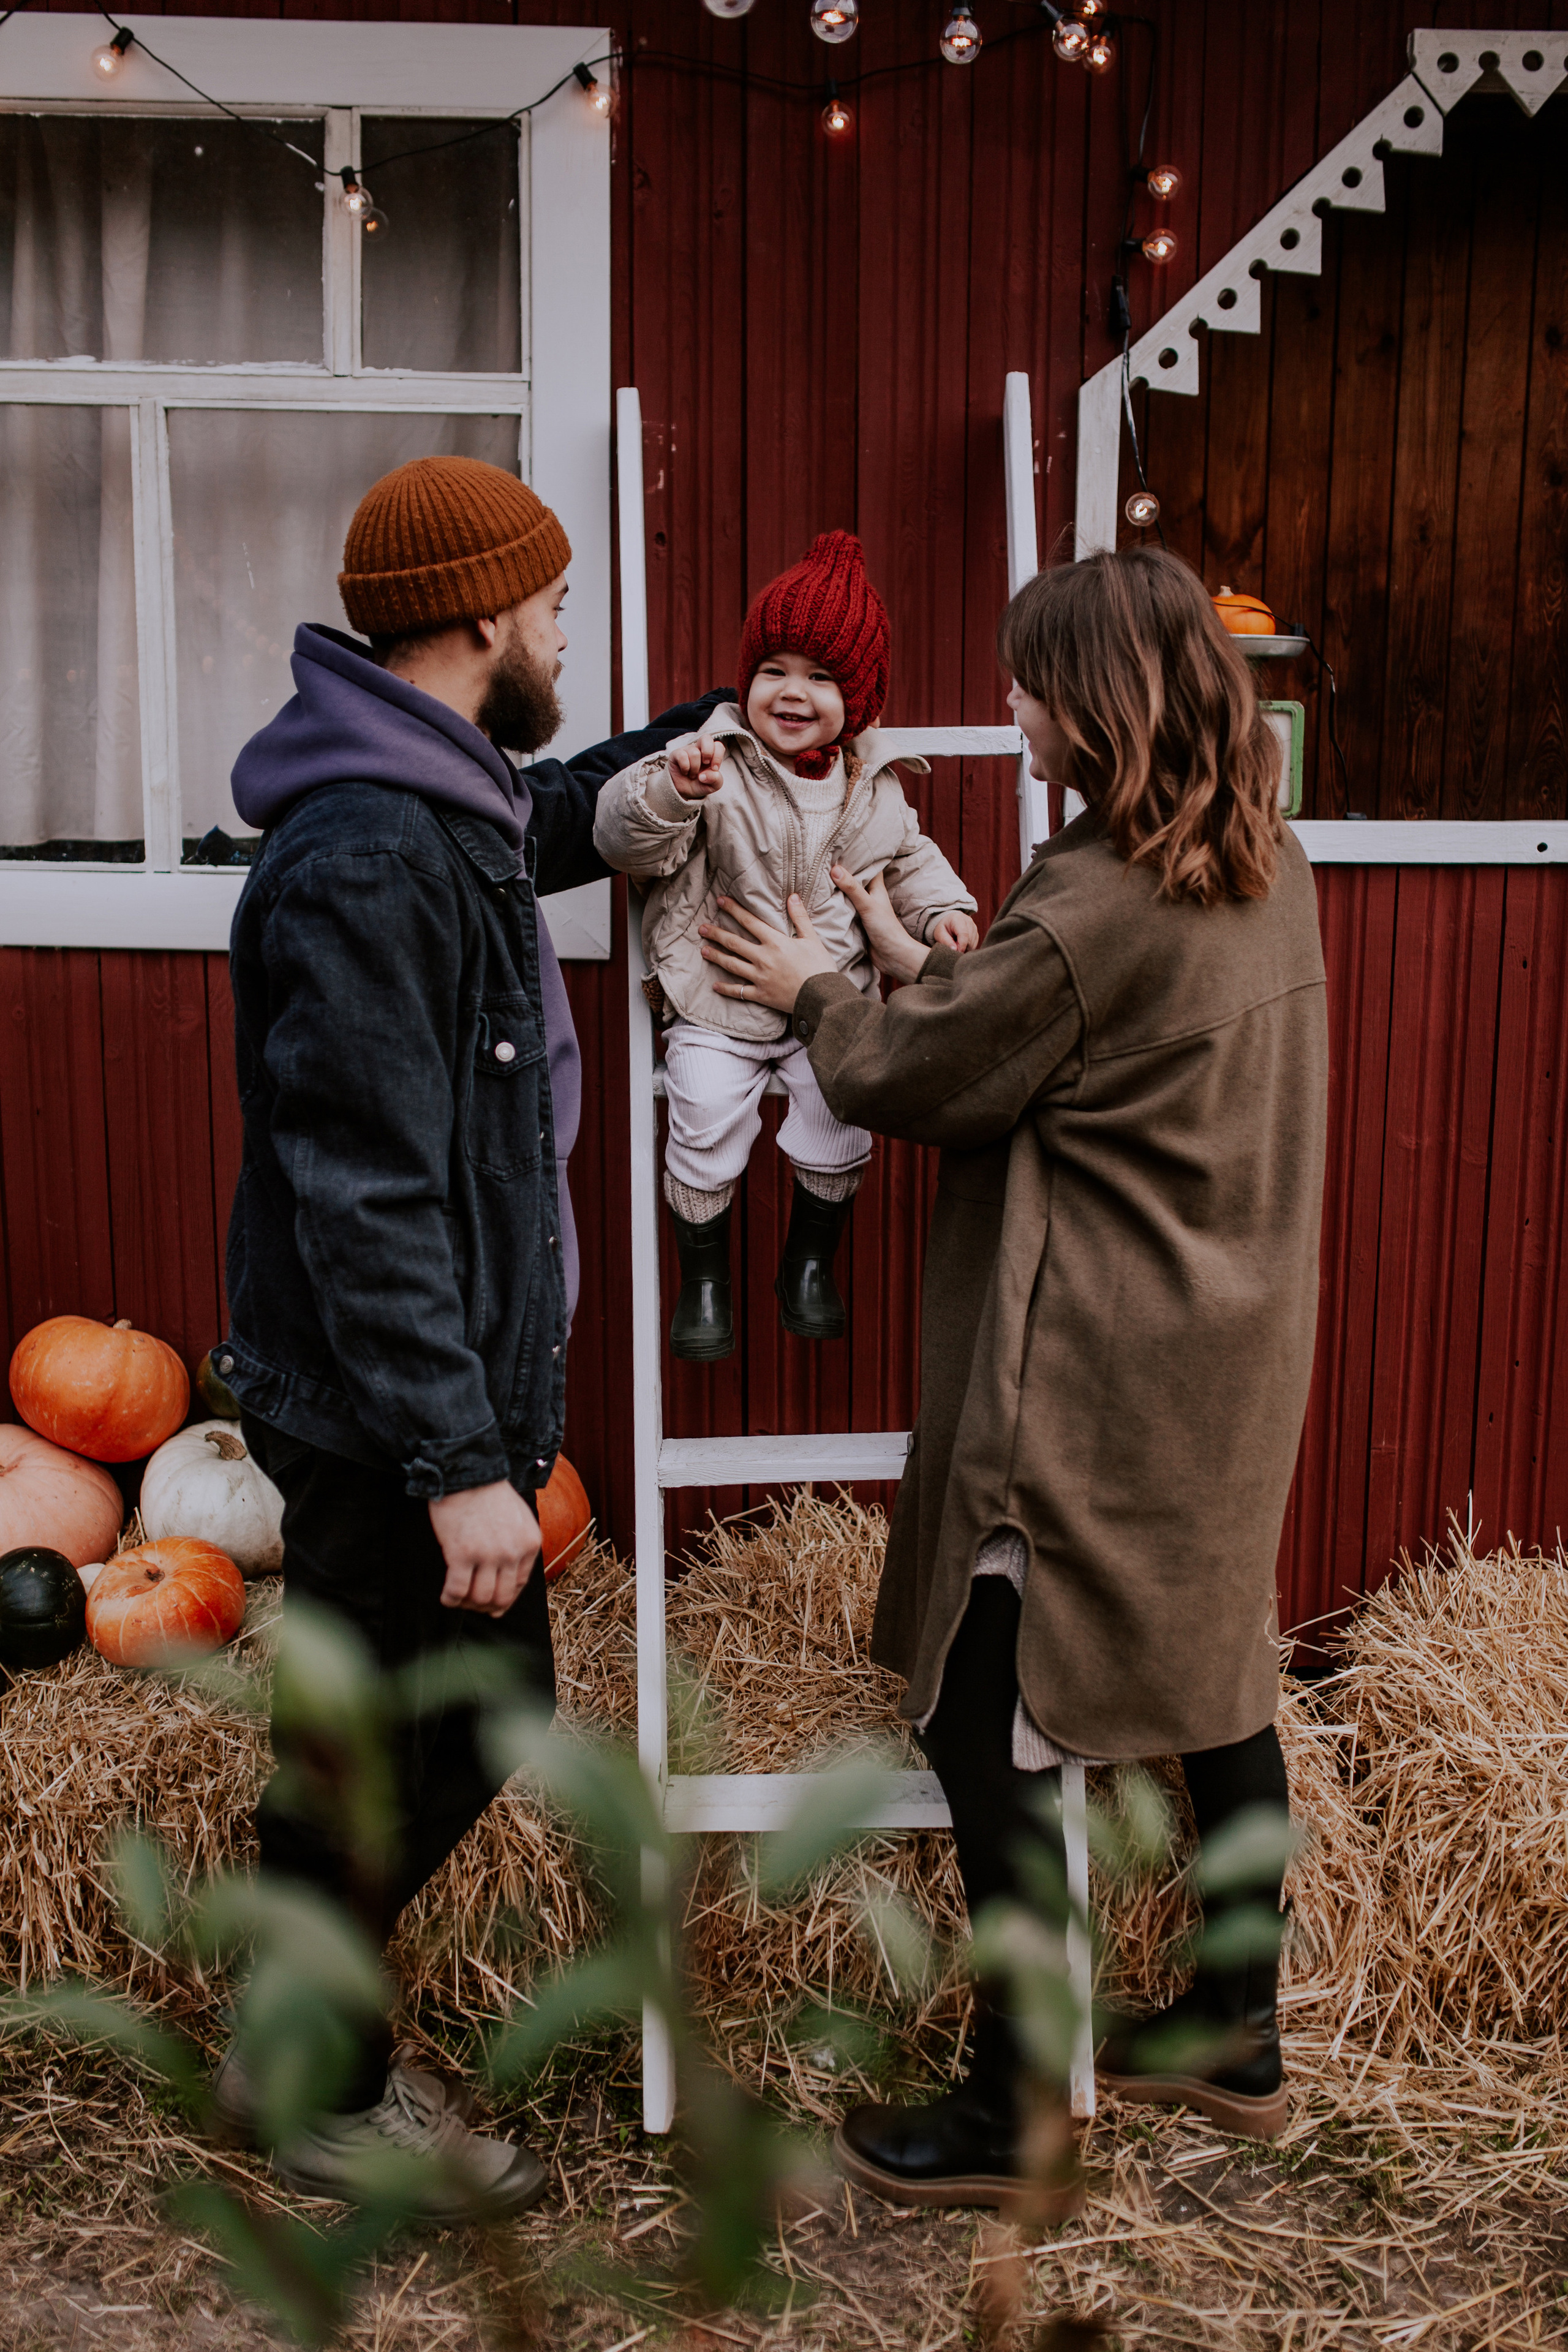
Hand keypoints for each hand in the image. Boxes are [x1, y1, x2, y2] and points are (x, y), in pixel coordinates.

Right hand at [428, 1479, 540, 1616]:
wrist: (466, 1472)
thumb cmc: (488, 1493)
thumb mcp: (518, 1518)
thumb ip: (519, 1545)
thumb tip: (509, 1578)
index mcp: (530, 1543)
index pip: (519, 1585)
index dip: (504, 1599)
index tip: (493, 1605)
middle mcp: (513, 1552)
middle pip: (501, 1597)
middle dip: (486, 1607)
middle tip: (472, 1605)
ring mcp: (488, 1554)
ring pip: (480, 1598)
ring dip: (467, 1604)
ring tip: (457, 1599)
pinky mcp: (462, 1554)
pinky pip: (457, 1590)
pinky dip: (451, 1599)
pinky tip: (446, 1597)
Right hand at [668, 736, 724, 799]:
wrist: (684, 792)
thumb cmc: (700, 785)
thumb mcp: (713, 786)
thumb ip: (716, 780)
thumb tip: (705, 775)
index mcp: (711, 754)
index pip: (718, 746)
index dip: (718, 756)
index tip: (714, 769)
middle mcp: (699, 749)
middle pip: (706, 738)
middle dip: (708, 752)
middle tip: (705, 763)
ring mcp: (687, 750)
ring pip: (694, 753)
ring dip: (695, 768)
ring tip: (692, 775)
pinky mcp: (676, 754)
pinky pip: (682, 756)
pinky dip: (685, 767)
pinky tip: (685, 772)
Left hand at [699, 893, 836, 1012]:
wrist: (823, 996)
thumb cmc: (820, 967)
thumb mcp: (812, 938)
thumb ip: (800, 917)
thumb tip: (792, 897)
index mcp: (775, 942)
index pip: (749, 921)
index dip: (733, 910)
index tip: (720, 902)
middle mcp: (763, 958)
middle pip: (734, 943)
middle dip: (716, 934)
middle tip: (702, 928)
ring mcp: (760, 977)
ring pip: (732, 965)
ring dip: (717, 957)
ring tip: (703, 951)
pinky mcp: (761, 995)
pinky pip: (739, 992)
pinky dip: (726, 989)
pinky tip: (715, 986)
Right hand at [828, 865, 929, 984]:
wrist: (892, 956)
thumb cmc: (886, 929)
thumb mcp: (868, 905)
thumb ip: (852, 888)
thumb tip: (835, 869)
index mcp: (876, 887)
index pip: (869, 865)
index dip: (858, 855)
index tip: (843, 845)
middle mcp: (869, 896)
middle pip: (854, 879)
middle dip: (842, 871)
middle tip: (823, 860)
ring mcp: (862, 909)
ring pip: (847, 894)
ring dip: (836, 889)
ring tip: (817, 877)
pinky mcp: (856, 922)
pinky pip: (843, 910)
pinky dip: (834, 905)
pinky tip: (820, 901)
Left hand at [930, 909, 979, 953]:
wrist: (949, 922)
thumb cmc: (943, 928)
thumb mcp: (939, 933)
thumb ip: (946, 941)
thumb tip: (955, 949)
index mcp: (958, 919)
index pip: (964, 934)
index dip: (961, 946)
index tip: (956, 952)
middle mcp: (968, 921)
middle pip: (969, 940)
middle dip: (962, 948)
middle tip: (954, 948)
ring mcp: (974, 927)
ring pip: (973, 944)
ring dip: (965, 948)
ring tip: (956, 945)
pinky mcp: (976, 933)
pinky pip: (974, 945)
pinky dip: (968, 948)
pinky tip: (961, 945)